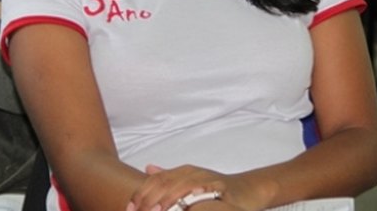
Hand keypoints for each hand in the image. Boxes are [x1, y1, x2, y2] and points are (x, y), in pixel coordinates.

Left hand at [127, 164, 262, 210]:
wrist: (247, 189)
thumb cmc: (216, 188)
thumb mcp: (190, 179)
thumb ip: (168, 175)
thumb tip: (147, 169)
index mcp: (182, 171)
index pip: (155, 180)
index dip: (140, 194)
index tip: (129, 208)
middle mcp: (192, 172)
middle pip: (164, 184)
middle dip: (148, 200)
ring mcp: (205, 179)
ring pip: (180, 188)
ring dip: (165, 201)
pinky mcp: (218, 187)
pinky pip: (201, 192)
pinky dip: (189, 199)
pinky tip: (183, 207)